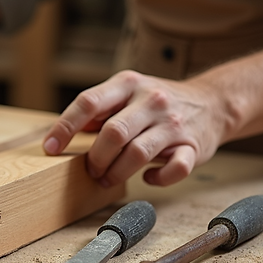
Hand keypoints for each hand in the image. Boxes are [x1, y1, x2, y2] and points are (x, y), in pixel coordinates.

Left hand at [42, 70, 228, 187]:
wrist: (213, 102)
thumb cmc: (158, 102)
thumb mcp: (127, 92)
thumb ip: (99, 108)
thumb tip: (65, 130)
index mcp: (128, 84)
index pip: (89, 102)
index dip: (65, 127)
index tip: (50, 148)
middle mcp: (151, 100)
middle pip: (113, 132)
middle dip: (96, 157)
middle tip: (91, 170)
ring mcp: (173, 124)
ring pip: (138, 153)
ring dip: (117, 172)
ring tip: (108, 178)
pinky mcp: (193, 147)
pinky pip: (174, 169)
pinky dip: (157, 179)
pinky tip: (147, 178)